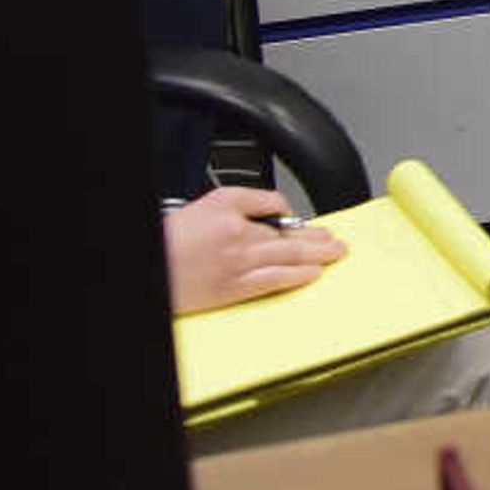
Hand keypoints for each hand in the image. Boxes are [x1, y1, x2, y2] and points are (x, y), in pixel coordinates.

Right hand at [163, 186, 345, 316]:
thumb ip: (246, 201)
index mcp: (231, 210)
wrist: (153, 264)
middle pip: (288, 235)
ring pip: (288, 256)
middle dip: (317, 238)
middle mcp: (238, 235)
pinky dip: (297, 276)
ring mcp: (238, 264)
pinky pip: (274, 280)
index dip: (294, 218)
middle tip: (336, 240)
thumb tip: (276, 208)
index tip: (307, 224)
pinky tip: (311, 275)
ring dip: (316, 255)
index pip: (276, 209)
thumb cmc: (172, 238)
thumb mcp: (207, 202)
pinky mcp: (233, 288)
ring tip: (333, 255)